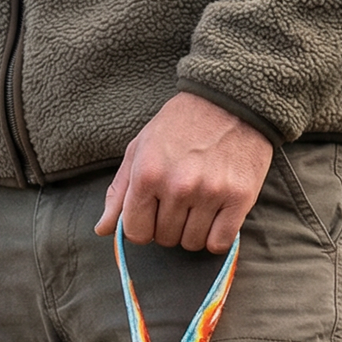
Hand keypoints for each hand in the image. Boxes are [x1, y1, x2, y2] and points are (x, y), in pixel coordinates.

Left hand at [96, 93, 273, 252]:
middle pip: (165, 239)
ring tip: (199, 203)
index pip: (136, 233)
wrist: (231, 98)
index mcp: (148, 174)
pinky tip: (217, 216)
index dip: (143, 227)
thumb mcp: (140, 148)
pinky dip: (217, 236)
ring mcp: (210, 193)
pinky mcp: (239, 197)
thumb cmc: (180, 124)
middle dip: (169, 226)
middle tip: (180, 199)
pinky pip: (220, 242)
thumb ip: (119, 192)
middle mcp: (178, 186)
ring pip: (192, 243)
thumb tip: (102, 230)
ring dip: (193, 231)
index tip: (153, 213)